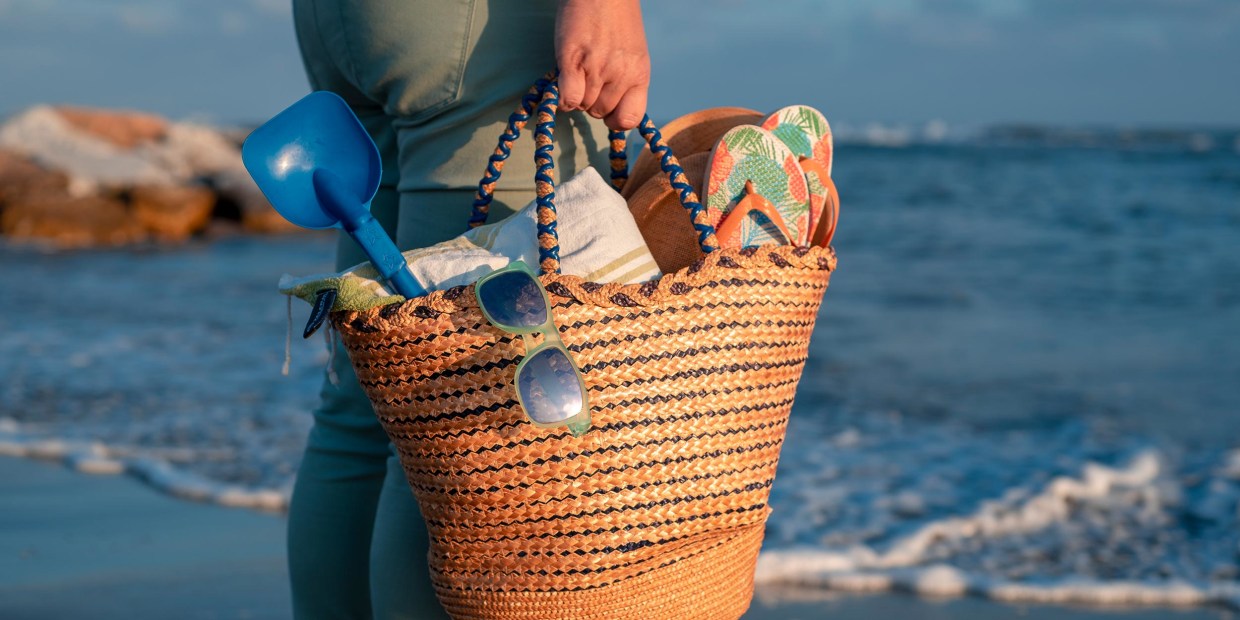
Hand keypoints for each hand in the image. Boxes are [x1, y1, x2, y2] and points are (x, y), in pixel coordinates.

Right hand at [555, 0, 649, 130]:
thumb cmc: (615, 18)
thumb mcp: (632, 52)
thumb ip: (626, 78)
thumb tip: (611, 105)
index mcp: (639, 74)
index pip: (630, 119)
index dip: (615, 120)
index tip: (608, 111)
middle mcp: (622, 74)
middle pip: (601, 113)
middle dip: (592, 103)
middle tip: (587, 82)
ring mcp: (598, 69)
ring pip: (583, 106)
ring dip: (576, 95)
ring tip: (577, 72)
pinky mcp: (574, 61)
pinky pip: (568, 98)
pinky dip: (562, 97)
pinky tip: (564, 80)